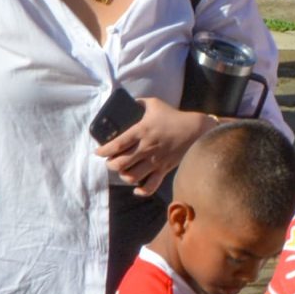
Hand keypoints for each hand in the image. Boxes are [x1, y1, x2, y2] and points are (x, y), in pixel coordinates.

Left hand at [96, 97, 211, 193]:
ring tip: (123, 170)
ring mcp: (155, 161)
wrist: (196, 129)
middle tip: (111, 160)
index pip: (117, 144)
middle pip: (120, 163)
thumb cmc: (173, 116)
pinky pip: (150, 186)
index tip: (98, 152)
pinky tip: (136, 187)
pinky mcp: (164, 170)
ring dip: (123, 175)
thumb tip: (127, 103)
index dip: (103, 150)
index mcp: (142, 131)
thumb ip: (139, 103)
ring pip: (132, 176)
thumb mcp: (155, 104)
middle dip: (110, 164)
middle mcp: (146, 148)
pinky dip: (141, 190)